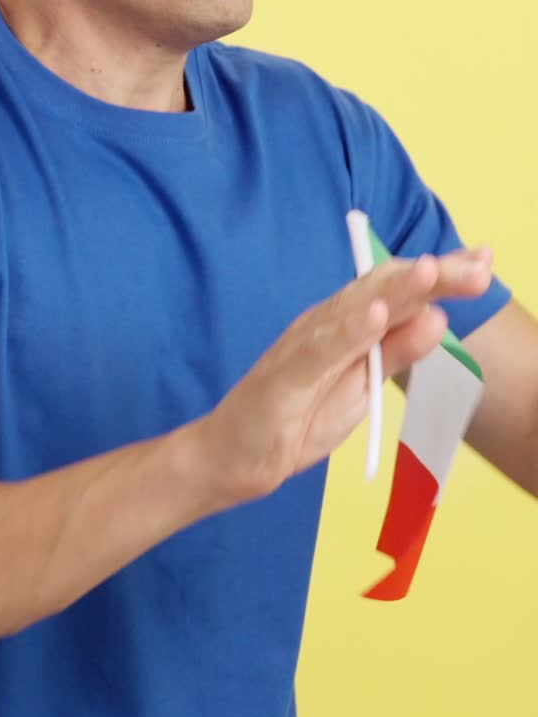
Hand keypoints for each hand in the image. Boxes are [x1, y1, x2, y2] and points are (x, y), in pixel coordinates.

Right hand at [194, 248, 492, 509]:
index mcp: (347, 323)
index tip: (486, 259)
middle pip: (383, 288)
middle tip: (480, 264)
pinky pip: (319, 351)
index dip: (443, 275)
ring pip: (354, 310)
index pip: (398, 289)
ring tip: (432, 271)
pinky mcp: (284, 376)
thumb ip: (396, 353)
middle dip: (434, 275)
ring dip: (395, 290)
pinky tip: (373, 315)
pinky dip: (348, 332)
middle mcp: (326, 322)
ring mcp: (303, 344)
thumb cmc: (296, 419)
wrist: (231, 457)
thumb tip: (439, 318)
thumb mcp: (362, 389)